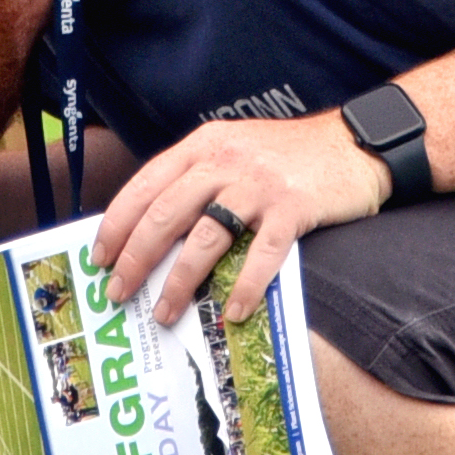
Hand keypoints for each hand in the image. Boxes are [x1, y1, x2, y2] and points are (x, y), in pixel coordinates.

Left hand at [95, 111, 394, 328]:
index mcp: (204, 146)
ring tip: (165, 312)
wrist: (354, 141)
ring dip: (180, 281)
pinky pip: (261, 254)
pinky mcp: (293, 207)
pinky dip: (244, 286)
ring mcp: (259, 184)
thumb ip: (198, 177)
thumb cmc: (289, 155)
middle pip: (165, 214)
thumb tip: (154, 229)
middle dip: (135, 259)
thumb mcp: (234, 148)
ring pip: (205, 238)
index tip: (100, 258)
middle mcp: (225, 161)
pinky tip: (233, 312)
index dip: (117, 224)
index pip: (145, 185)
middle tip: (119, 294)